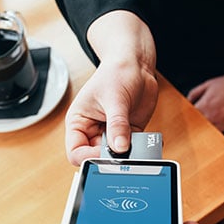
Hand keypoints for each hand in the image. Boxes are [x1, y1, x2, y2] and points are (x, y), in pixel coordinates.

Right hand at [64, 10, 157, 164]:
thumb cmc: (116, 73)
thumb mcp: (115, 99)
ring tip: (138, 144)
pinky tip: (148, 142)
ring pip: (117, 156)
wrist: (136, 65)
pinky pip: (133, 150)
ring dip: (128, 155)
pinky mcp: (129, 133)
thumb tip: (120, 148)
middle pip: (97, 157)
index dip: (88, 158)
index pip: (76, 152)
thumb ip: (117, 125)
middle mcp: (93, 131)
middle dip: (111, 158)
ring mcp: (112, 133)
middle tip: (125, 153)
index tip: (105, 154)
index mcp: (79, 122)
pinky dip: (141, 150)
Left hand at [187, 61, 223, 141]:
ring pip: (211, 135)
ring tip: (205, 137)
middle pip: (199, 129)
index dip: (187, 121)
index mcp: (205, 105)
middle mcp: (214, 117)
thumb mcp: (209, 83)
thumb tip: (187, 103)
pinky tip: (220, 142)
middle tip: (193, 133)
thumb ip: (195, 93)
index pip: (190, 118)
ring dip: (208, 135)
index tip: (184, 124)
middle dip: (196, 130)